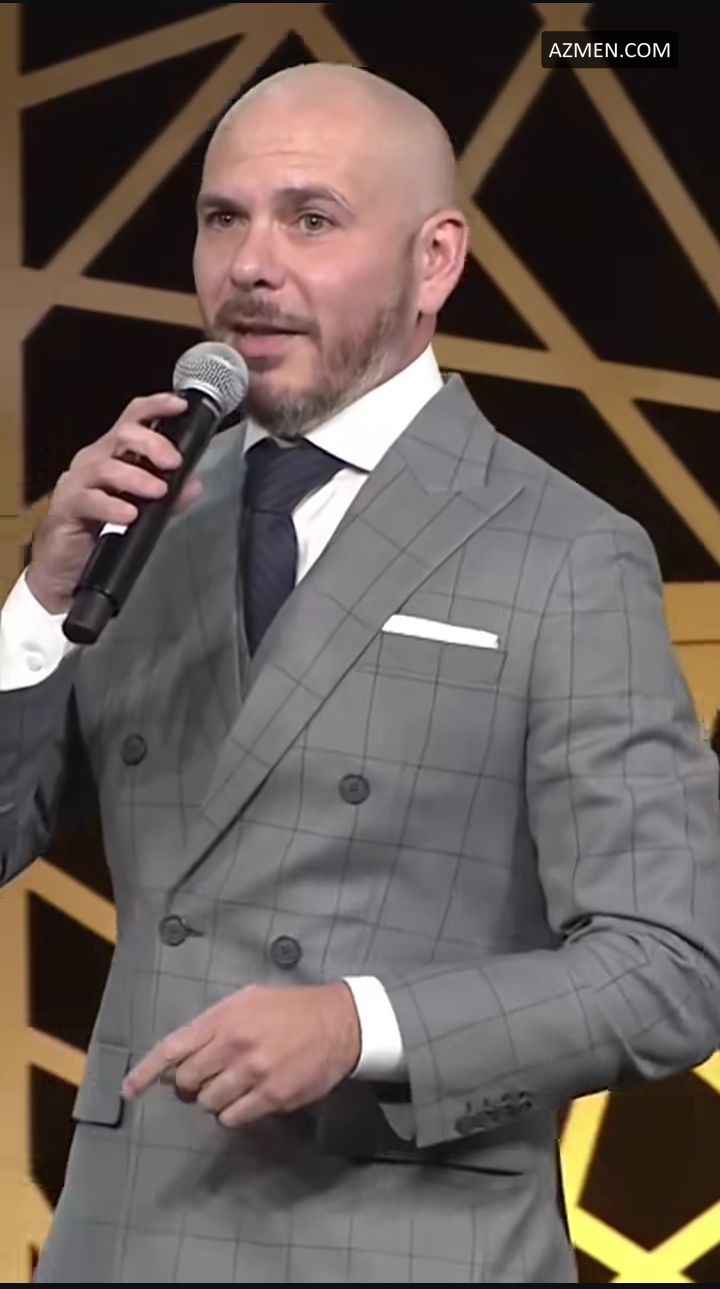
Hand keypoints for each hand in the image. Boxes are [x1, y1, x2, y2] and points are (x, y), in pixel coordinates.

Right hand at [26, 393, 202, 613]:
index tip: (180, 406)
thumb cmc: (99, 533)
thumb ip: (169, 498)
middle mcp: (93, 462)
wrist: (65, 569)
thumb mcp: (142, 512)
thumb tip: (194, 485)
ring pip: (105, 466)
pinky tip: (129, 515)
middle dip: (152, 444)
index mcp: (112, 455)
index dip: (156, 407)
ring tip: (158, 492)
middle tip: (174, 463)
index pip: (133, 419)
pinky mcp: (66, 508)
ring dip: (136, 477)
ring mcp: (76, 483)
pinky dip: (111, 506)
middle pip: (121, 435)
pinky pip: (88, 500)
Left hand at [122, 983, 361, 1127]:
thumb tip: (181, 1055)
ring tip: (234, 1084)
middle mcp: (234, 1045)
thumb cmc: (290, 1010)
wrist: (339, 1022)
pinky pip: (232, 1118)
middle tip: (207, 1077)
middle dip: (190, 1084)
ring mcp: (253, 1073)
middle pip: (187, 1081)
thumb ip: (213, 1025)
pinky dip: (232, 1113)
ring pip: (208, 1103)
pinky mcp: (271, 1096)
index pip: (172, 1048)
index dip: (146, 1072)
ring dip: (213, 1098)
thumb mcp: (248, 1001)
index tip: (129, 1090)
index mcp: (224, 1018)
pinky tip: (246, 1099)